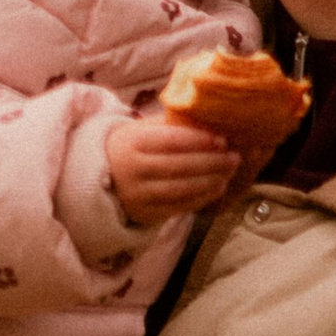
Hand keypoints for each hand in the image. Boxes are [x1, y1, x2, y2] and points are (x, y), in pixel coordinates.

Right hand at [105, 114, 239, 224]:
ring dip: (210, 181)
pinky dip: (201, 198)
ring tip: (229, 172)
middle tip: (235, 157)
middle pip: (179, 166)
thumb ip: (172, 125)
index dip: (199, 141)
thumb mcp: (142, 130)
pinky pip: (178, 207)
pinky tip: (217, 188)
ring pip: (181, 189)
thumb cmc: (132, 147)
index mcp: (132, 142)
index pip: (171, 141)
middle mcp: (133, 170)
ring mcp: (138, 194)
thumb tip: (211, 122)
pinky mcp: (145, 213)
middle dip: (211, 162)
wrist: (101, 178)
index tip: (222, 139)